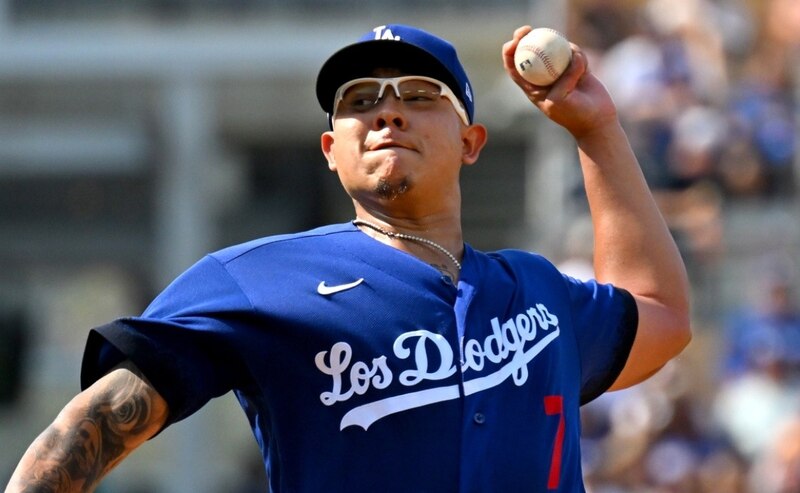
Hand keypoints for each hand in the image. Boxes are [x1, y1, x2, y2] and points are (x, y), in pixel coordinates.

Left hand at [502, 25, 618, 138]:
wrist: (596, 120)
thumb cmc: (573, 114)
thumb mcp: (560, 100)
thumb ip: (562, 79)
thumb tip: (570, 56)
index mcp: (531, 86)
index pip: (514, 66)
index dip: (509, 52)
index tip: (514, 41)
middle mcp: (543, 76)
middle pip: (530, 50)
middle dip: (525, 36)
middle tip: (528, 29)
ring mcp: (559, 69)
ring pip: (556, 49)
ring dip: (566, 51)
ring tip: (579, 71)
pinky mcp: (575, 66)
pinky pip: (576, 52)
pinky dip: (581, 57)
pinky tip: (587, 70)